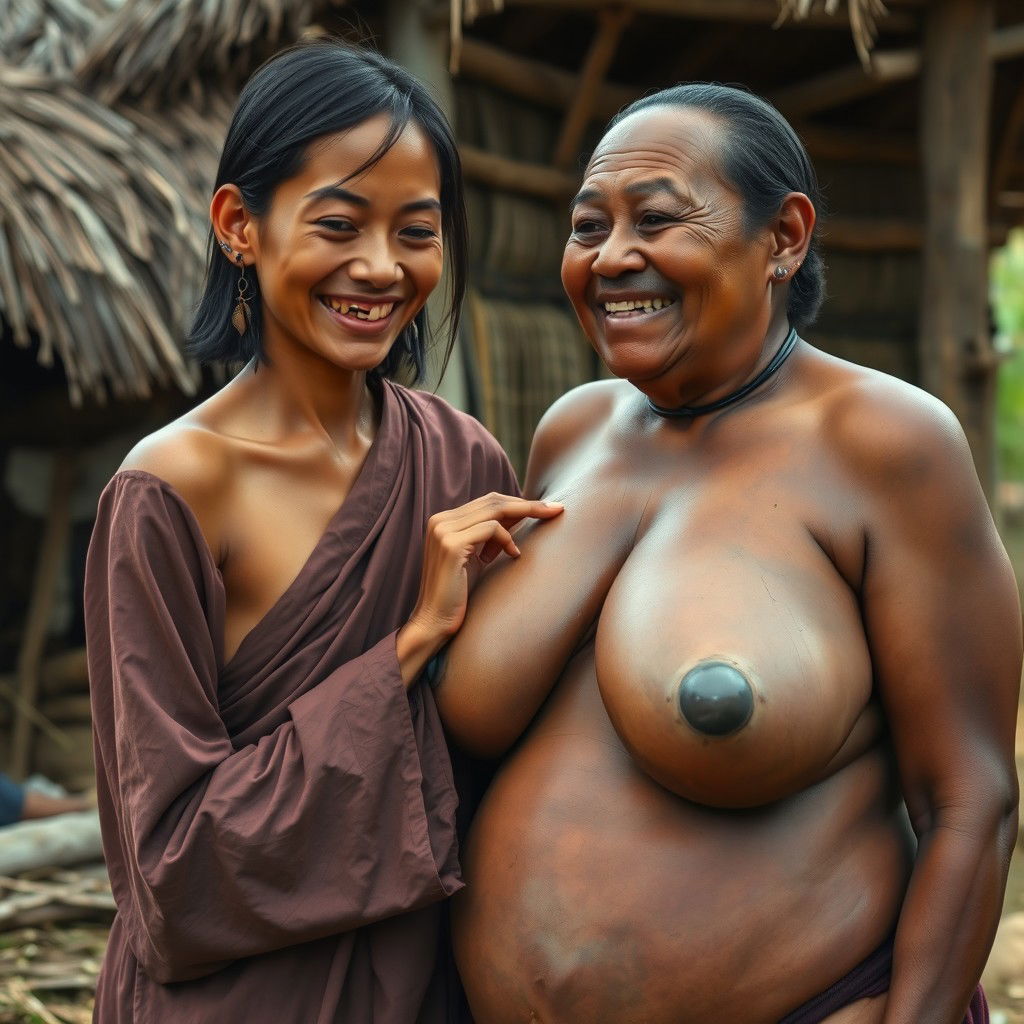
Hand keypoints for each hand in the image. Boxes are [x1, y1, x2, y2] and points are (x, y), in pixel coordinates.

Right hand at [396, 493, 562, 684]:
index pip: (487, 502)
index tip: (545, 508)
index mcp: (443, 521)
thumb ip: (489, 538)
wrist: (434, 622)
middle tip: (557, 510)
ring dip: (525, 516)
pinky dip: (507, 539)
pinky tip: (514, 554)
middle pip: (492, 501)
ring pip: (494, 510)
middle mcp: (440, 521)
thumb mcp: (476, 559)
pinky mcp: (451, 545)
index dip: (517, 503)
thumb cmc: (458, 595)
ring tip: (544, 525)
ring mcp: (443, 531)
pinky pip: (490, 529)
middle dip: (528, 504)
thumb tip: (517, 519)